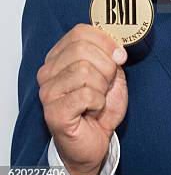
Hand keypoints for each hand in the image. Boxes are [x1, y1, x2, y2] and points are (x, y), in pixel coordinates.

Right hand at [37, 24, 127, 174]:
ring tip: (98, 99)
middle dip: (105, 66)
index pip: (80, 32)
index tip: (119, 56)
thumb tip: (117, 48)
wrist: (94, 142)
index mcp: (59, 57)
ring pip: (83, 71)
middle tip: (107, 83)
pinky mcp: (54, 112)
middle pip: (82, 49)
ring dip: (101, 87)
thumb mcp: (110, 74)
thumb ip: (110, 55)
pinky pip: (85, 95)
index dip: (105, 41)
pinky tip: (93, 110)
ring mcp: (48, 92)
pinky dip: (98, 102)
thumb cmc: (100, 107)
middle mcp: (48, 72)